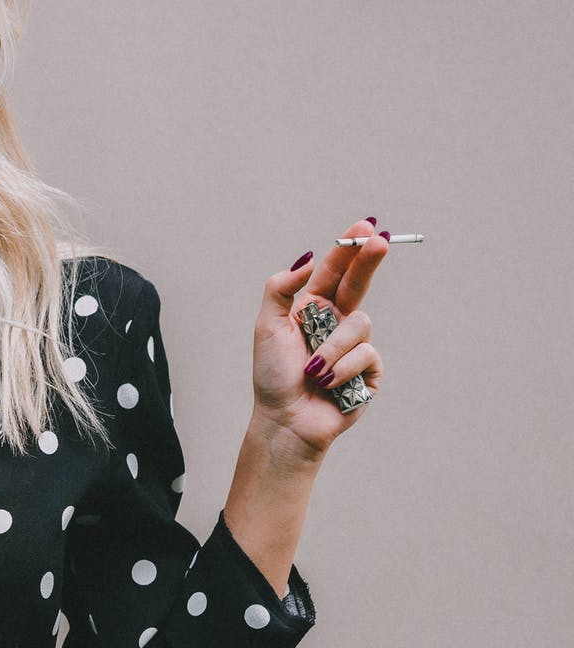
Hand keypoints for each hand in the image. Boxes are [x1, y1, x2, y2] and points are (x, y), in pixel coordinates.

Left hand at [251, 216, 387, 459]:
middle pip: (359, 284)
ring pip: (359, 327)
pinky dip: (343, 370)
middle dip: (369, 261)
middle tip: (380, 240)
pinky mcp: (369, 371)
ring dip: (332, 350)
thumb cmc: (273, 375)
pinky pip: (367, 357)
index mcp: (312, 308)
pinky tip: (328, 384)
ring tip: (312, 371)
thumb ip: (281, 289)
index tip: (365, 227)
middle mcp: (336, 322)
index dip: (349, 249)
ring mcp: (355, 346)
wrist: (285, 419)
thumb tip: (308, 259)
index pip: (334, 272)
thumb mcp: (267, 326)